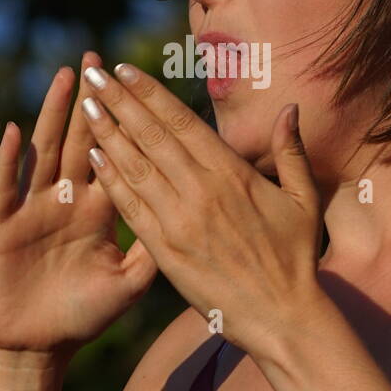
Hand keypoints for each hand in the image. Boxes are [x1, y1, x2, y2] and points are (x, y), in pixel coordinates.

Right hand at [0, 53, 157, 361]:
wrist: (39, 346)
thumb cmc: (86, 315)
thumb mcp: (131, 283)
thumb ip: (155, 251)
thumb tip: (195, 220)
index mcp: (102, 208)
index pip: (120, 154)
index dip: (128, 121)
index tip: (140, 82)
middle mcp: (69, 198)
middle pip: (83, 140)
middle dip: (93, 100)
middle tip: (99, 58)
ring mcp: (34, 207)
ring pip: (46, 150)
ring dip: (54, 114)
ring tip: (65, 76)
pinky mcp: (4, 225)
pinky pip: (6, 187)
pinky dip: (9, 161)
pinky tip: (15, 132)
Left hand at [77, 58, 323, 358]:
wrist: (283, 319)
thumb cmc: (296, 260)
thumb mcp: (304, 200)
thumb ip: (292, 152)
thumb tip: (291, 108)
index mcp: (232, 173)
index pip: (181, 122)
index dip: (150, 93)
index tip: (125, 71)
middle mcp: (202, 190)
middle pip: (151, 135)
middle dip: (119, 102)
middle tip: (93, 75)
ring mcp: (180, 221)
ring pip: (135, 166)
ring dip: (107, 133)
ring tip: (86, 106)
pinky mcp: (166, 252)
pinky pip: (131, 208)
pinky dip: (111, 180)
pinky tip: (93, 157)